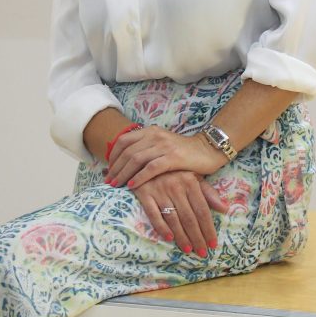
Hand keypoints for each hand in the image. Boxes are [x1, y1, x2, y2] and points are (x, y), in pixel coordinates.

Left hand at [106, 126, 224, 188]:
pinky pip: (151, 168)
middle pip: (127, 150)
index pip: (123, 140)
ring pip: (136, 159)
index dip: (113, 155)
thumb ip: (146, 149)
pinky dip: (139, 177)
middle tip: (108, 181)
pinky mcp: (173, 157)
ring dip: (123, 173)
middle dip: (115, 167)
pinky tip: (132, 186)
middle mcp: (155, 135)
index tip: (108, 169)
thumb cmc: (183, 151)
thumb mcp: (161, 145)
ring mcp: (164, 145)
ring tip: (116, 185)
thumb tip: (125, 162)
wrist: (207, 150)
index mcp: (150, 130)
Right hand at [132, 170, 227, 254]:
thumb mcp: (193, 177)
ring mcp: (159, 189)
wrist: (146, 159)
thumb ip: (208, 193)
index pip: (202, 210)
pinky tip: (169, 238)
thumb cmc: (174, 171)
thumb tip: (226, 209)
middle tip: (202, 253)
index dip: (208, 229)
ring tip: (189, 249)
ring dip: (182, 237)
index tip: (213, 244)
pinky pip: (153, 214)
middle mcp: (175, 186)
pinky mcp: (144, 193)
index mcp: (190, 181)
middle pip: (189, 217)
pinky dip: (161, 227)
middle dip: (197, 237)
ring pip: (173, 218)